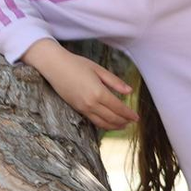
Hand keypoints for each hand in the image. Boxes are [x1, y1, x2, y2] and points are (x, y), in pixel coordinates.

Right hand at [22, 41, 137, 129]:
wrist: (53, 66)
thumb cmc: (77, 64)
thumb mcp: (99, 69)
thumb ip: (115, 82)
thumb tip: (129, 91)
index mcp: (98, 92)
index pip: (118, 108)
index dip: (129, 114)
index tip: (136, 117)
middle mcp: (90, 103)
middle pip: (111, 118)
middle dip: (123, 121)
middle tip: (132, 122)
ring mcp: (82, 107)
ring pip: (101, 122)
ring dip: (114, 126)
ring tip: (123, 126)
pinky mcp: (76, 108)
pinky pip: (92, 120)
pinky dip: (102, 124)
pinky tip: (108, 123)